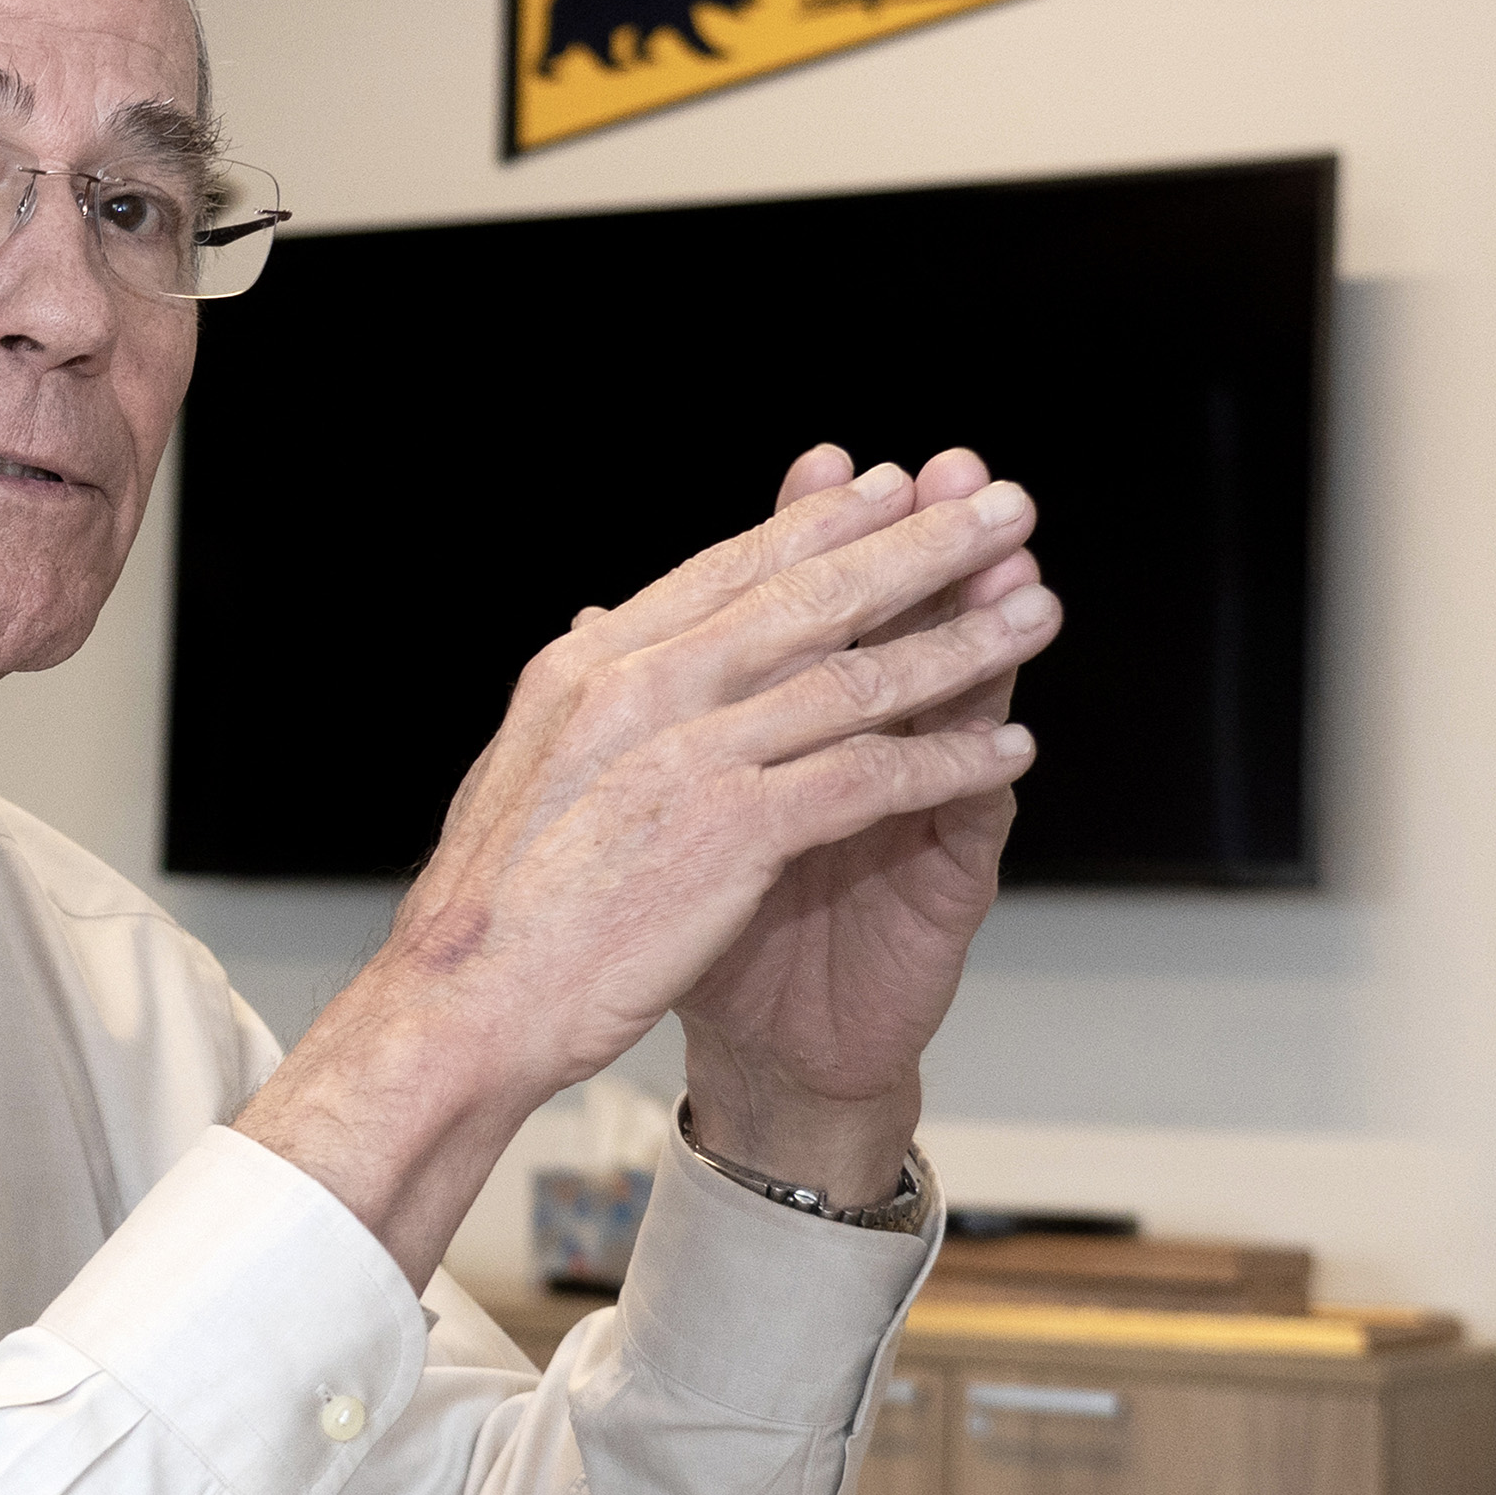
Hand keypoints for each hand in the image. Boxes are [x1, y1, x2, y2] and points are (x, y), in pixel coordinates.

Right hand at [234, 454, 1053, 1285]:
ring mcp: (687, 753)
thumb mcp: (522, 767)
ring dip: (960, 644)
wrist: (460, 1006)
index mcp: (588, 667)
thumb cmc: (489, 908)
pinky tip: (1006, 749)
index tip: (886, 488)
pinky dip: (948, 761)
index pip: (724, 572)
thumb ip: (581, 695)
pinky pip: (869, 777)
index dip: (817, 526)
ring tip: (1035, 612)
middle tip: (998, 504)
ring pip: (855, 678)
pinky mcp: (732, 829)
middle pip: (806, 598)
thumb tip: (594, 625)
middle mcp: (638, 688)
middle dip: (917, 547)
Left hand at [676, 445, 1050, 1202]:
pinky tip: (1007, 731)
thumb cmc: (704, 922)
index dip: (818, 534)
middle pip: (898, 625)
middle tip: (950, 475)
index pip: (809, 602)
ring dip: (982, 632)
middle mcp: (856, 743)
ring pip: (956, 699)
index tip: (825, 461)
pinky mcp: (942, 876)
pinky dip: (983, 771)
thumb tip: (592, 618)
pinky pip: (971, 815)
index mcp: (787, 717)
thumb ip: (645, 714)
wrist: (757, 1048)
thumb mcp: (660, 810)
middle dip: (921, 548)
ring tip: (1007, 565)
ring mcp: (910, 801)